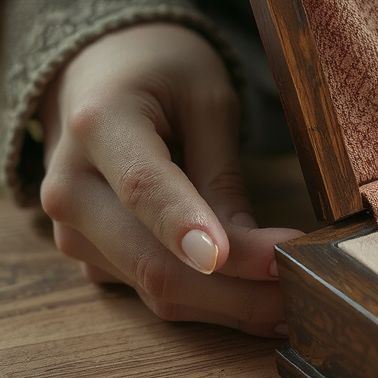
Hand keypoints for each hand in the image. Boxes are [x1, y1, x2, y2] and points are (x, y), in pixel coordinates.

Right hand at [38, 22, 302, 334]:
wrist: (96, 73)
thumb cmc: (161, 74)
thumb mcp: (207, 99)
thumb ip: (223, 173)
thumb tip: (254, 248)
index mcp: (99, 125)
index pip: (145, 188)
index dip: (188, 227)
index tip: (232, 256)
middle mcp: (70, 187)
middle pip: (152, 261)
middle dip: (237, 288)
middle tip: (307, 287)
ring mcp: (70, 231)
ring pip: (155, 291)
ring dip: (229, 304)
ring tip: (295, 299)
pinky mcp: (88, 258)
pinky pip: (150, 292)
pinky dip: (207, 301)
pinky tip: (255, 296)